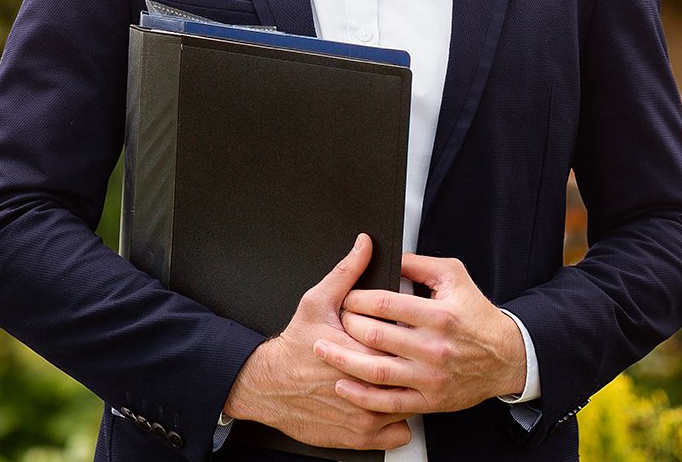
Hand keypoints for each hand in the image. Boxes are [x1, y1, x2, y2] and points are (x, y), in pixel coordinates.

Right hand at [223, 234, 413, 450]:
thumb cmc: (294, 344)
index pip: (406, 343)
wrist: (268, 387)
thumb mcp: (317, 301)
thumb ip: (347, 272)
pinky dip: (398, 418)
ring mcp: (366, 416)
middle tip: (413, 353)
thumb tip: (366, 244)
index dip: (412, 335)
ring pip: (411, 402)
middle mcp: (368, 387)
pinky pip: (400, 430)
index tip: (414, 329)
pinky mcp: (360, 437)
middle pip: (412, 373)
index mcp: (362, 351)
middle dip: (414, 363)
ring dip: (409, 391)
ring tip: (402, 375)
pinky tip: (390, 401)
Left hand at [315, 253, 526, 415]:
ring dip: (343, 360)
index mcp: (438, 314)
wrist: (505, 356)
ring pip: (376, 370)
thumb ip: (419, 264)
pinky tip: (344, 385)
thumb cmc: (476, 314)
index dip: (357, 299)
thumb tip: (389, 255)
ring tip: (323, 349)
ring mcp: (430, 376)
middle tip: (335, 320)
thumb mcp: (454, 276)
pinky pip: (388, 402)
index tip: (347, 297)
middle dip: (347, 325)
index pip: (385, 303)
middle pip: (375, 335)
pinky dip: (362, 396)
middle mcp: (433, 346)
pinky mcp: (429, 400)